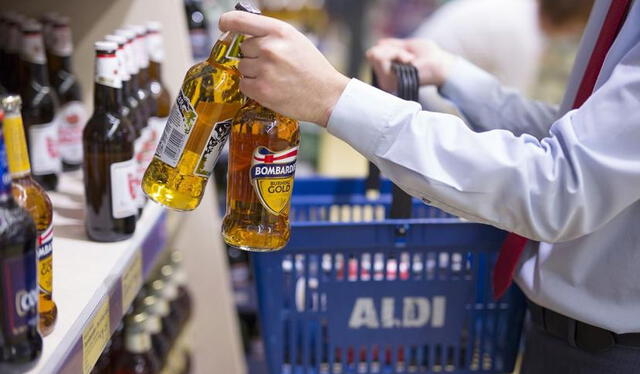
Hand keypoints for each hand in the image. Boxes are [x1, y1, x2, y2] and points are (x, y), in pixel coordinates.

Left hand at [219, 11, 349, 126]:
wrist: (326, 95)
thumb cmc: (312, 68)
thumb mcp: (295, 40)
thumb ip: (271, 34)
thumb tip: (246, 33)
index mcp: (279, 31)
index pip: (240, 20)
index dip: (227, 22)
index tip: (224, 25)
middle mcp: (269, 48)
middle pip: (243, 48)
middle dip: (253, 56)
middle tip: (273, 65)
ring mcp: (264, 69)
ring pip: (242, 67)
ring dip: (253, 73)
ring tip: (274, 78)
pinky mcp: (260, 90)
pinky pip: (243, 84)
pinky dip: (253, 88)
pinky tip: (271, 88)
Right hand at [366, 38, 456, 92]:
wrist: (440, 67)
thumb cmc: (430, 56)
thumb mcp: (409, 47)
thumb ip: (393, 46)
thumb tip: (379, 44)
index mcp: (390, 71)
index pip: (372, 55)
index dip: (387, 48)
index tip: (405, 53)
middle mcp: (385, 79)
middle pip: (372, 55)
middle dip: (390, 49)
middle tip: (408, 57)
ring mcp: (386, 81)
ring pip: (375, 55)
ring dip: (395, 52)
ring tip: (410, 59)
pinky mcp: (389, 81)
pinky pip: (381, 58)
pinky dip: (397, 54)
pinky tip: (409, 61)